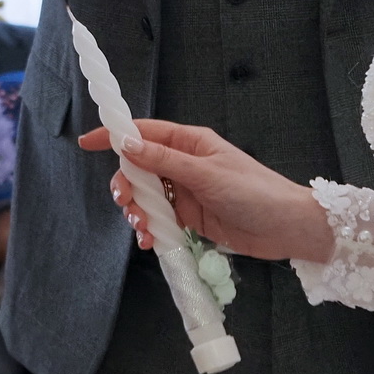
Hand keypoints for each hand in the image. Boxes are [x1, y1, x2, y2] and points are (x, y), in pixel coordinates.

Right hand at [80, 120, 333, 263]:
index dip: (114, 136)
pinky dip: (150, 229)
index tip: (87, 143)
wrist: (286, 228)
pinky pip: (160, 218)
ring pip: (146, 196)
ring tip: (142, 227)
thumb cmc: (253, 191)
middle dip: (126, 185)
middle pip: (139, 168)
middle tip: (125, 202)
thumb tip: (126, 144)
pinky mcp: (190, 216)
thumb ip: (164, 161)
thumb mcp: (206, 174)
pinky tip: (150, 240)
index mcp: (190, 143)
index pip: (144, 133)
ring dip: (137, 211)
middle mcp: (184, 163)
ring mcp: (186, 191)